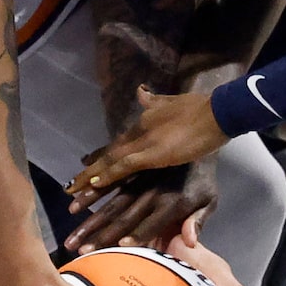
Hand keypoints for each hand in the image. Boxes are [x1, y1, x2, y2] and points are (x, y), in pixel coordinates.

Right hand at [66, 158, 217, 251]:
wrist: (201, 131)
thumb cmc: (203, 177)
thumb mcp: (209, 200)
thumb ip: (197, 221)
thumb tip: (190, 243)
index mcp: (172, 203)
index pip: (151, 225)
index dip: (134, 236)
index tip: (113, 249)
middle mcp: (152, 191)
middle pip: (122, 215)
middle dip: (97, 232)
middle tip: (74, 246)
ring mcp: (140, 175)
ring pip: (110, 194)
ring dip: (88, 208)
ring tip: (69, 220)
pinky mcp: (133, 163)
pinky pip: (108, 176)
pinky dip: (92, 183)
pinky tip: (73, 191)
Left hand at [68, 89, 229, 204]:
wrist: (216, 110)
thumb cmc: (200, 108)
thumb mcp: (171, 101)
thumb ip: (153, 100)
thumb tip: (140, 90)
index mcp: (143, 124)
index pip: (116, 145)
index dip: (99, 158)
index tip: (83, 167)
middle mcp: (138, 133)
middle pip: (108, 156)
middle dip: (88, 174)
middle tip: (68, 188)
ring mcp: (144, 143)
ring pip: (110, 163)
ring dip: (91, 180)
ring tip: (73, 194)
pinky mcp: (154, 154)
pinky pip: (125, 167)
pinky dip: (108, 176)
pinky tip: (95, 185)